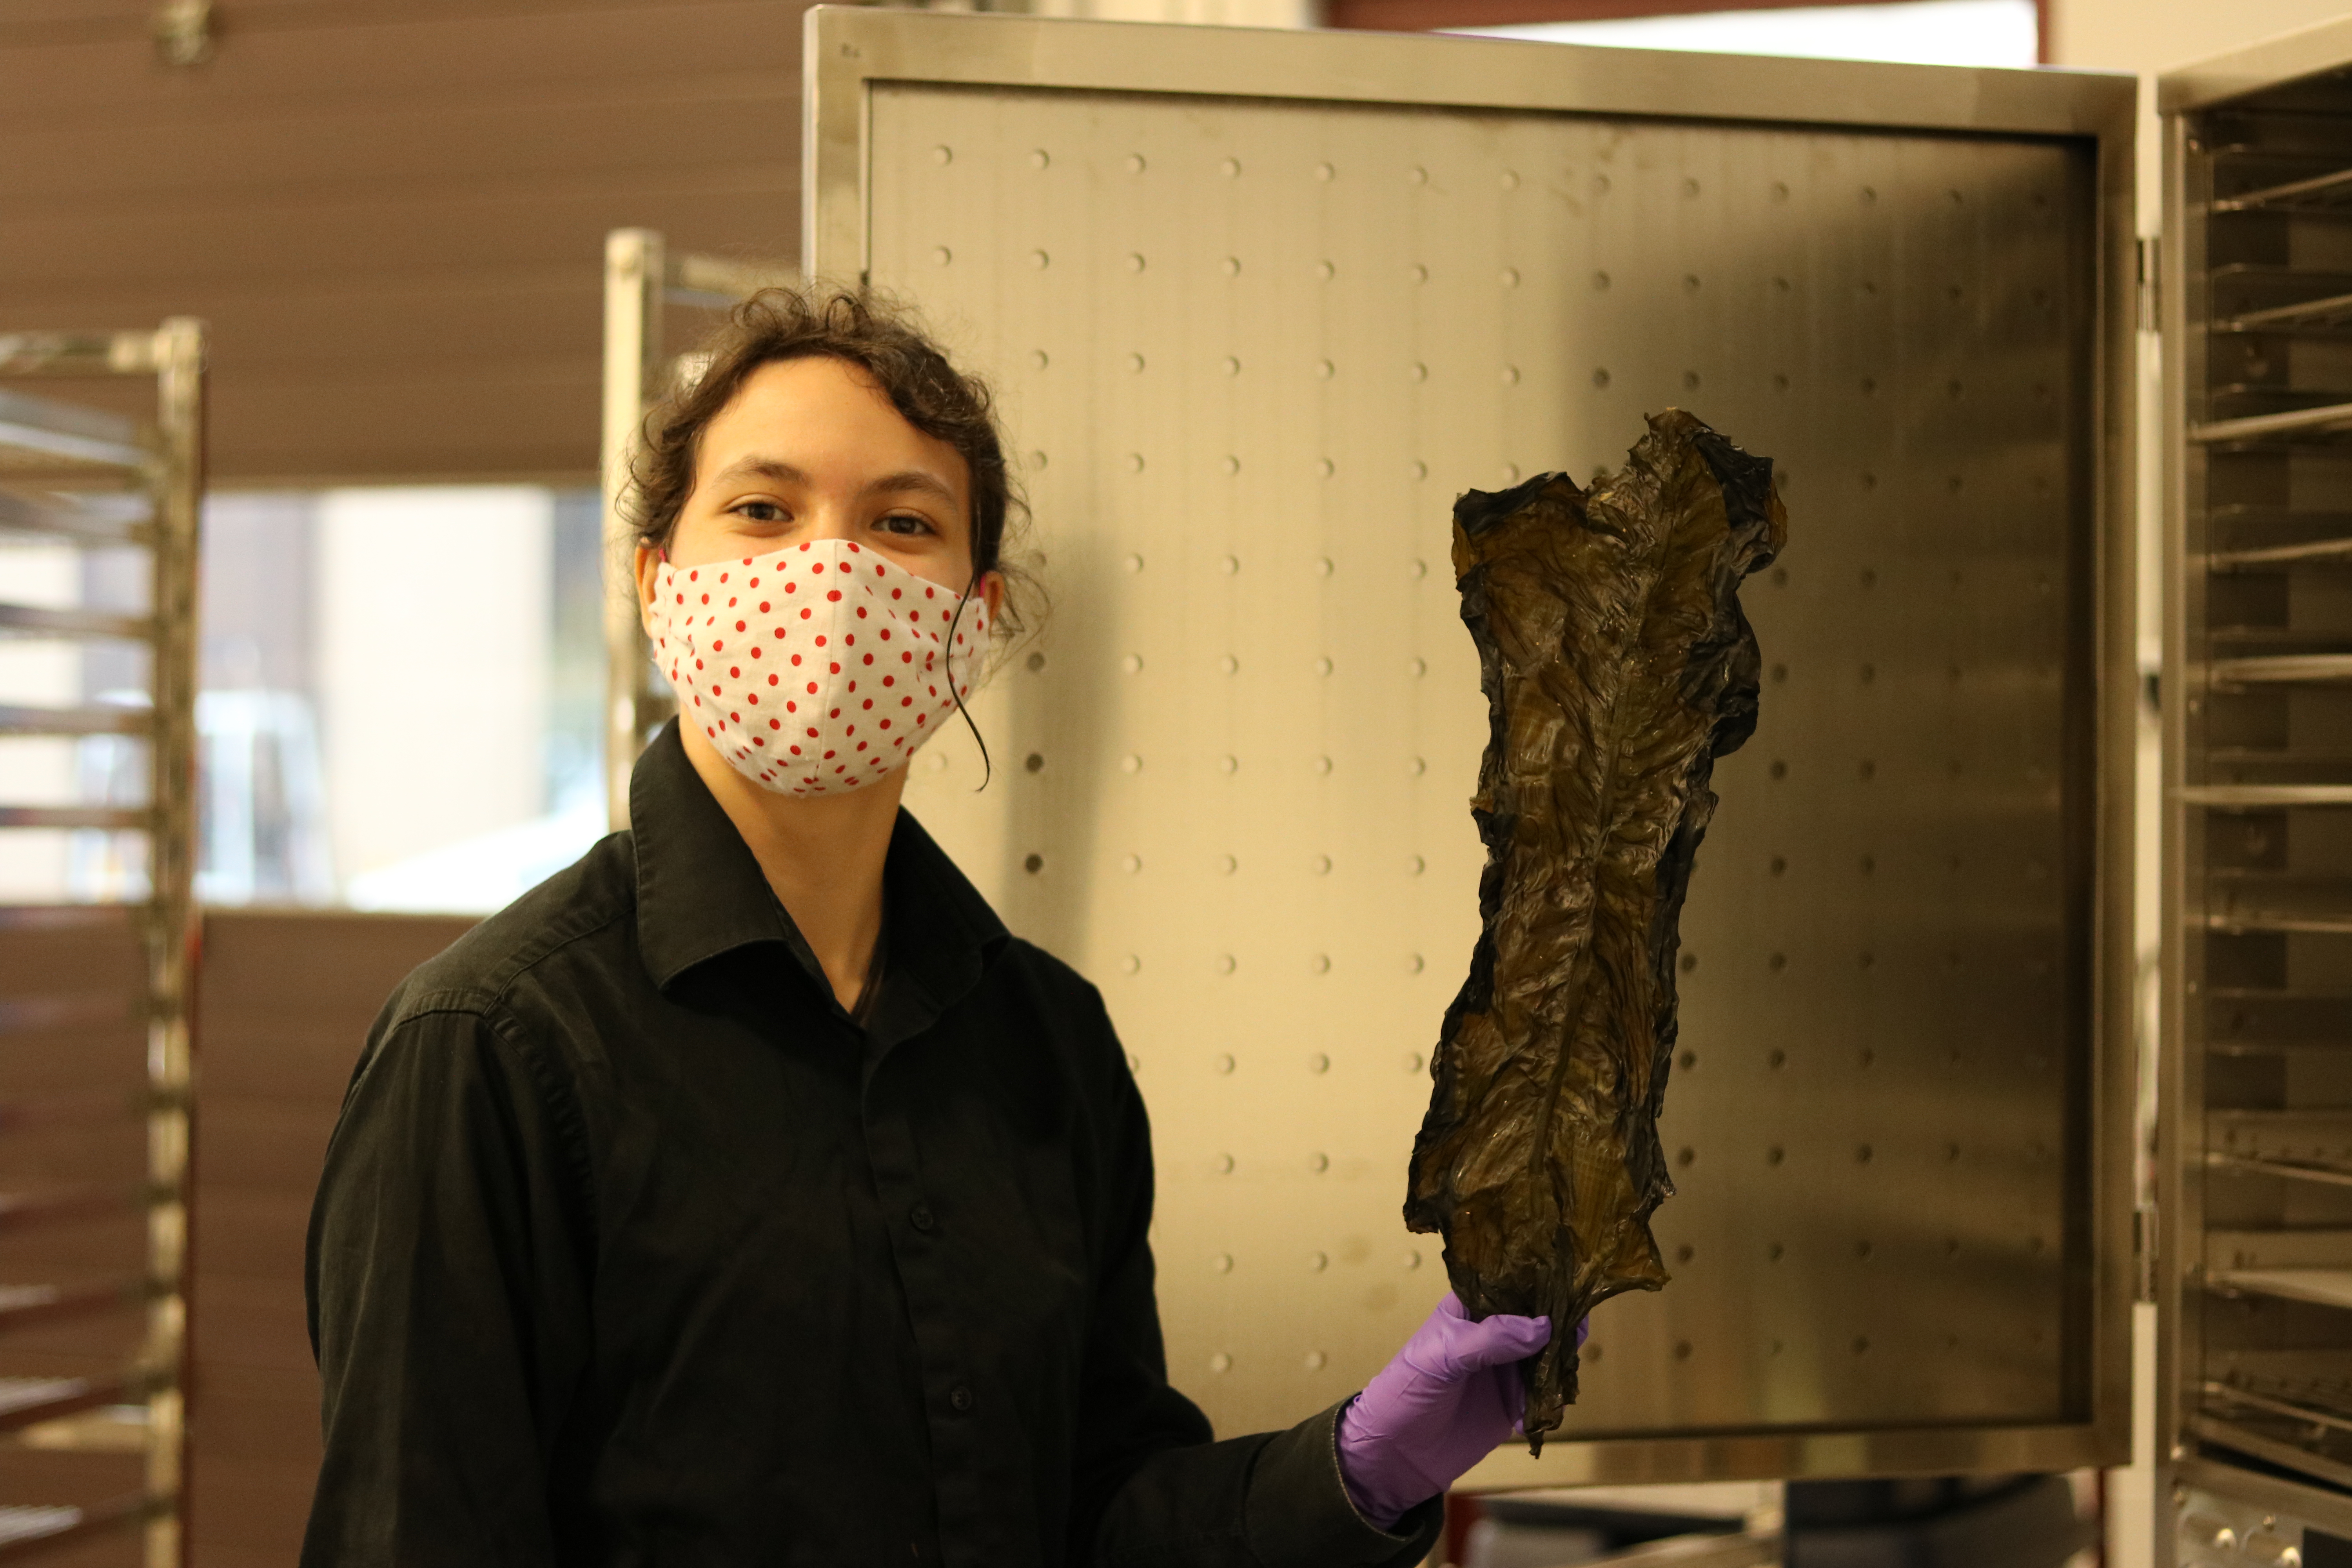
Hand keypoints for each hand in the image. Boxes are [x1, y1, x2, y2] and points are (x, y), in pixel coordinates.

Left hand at [1334, 1293, 1566, 1529]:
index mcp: (1471, 1306)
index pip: (1511, 1281)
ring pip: (1548, 1353)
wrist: (1396, 1454)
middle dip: (1560, 1321)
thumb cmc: (1406, 1391)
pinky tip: (1544, 1405)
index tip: (1569, 1280)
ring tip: (1564, 1370)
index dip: (1539, 1278)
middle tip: (1577, 1329)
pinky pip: (1545, 1392)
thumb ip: (1491, 1339)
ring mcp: (1506, 1366)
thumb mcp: (1442, 1356)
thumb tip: (1543, 1327)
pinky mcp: (1515, 1401)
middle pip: (1538, 1316)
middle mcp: (1493, 1331)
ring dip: (1560, 1361)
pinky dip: (1552, 1397)